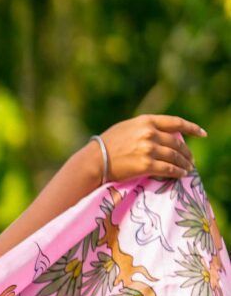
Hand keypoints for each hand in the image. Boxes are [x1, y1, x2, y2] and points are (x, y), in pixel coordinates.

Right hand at [91, 113, 205, 183]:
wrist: (94, 160)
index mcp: (146, 121)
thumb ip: (145, 128)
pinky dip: (177, 172)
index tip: (201, 134)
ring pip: (175, 156)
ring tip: (188, 168)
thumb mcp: (127, 128)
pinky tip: (180, 174)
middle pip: (177, 143)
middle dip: (187, 152)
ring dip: (184, 163)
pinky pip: (168, 169)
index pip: (175, 122)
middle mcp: (149, 133)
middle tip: (191, 159)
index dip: (192, 128)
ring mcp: (148, 149)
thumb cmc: (107, 144)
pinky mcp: (146, 165)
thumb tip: (163, 134)